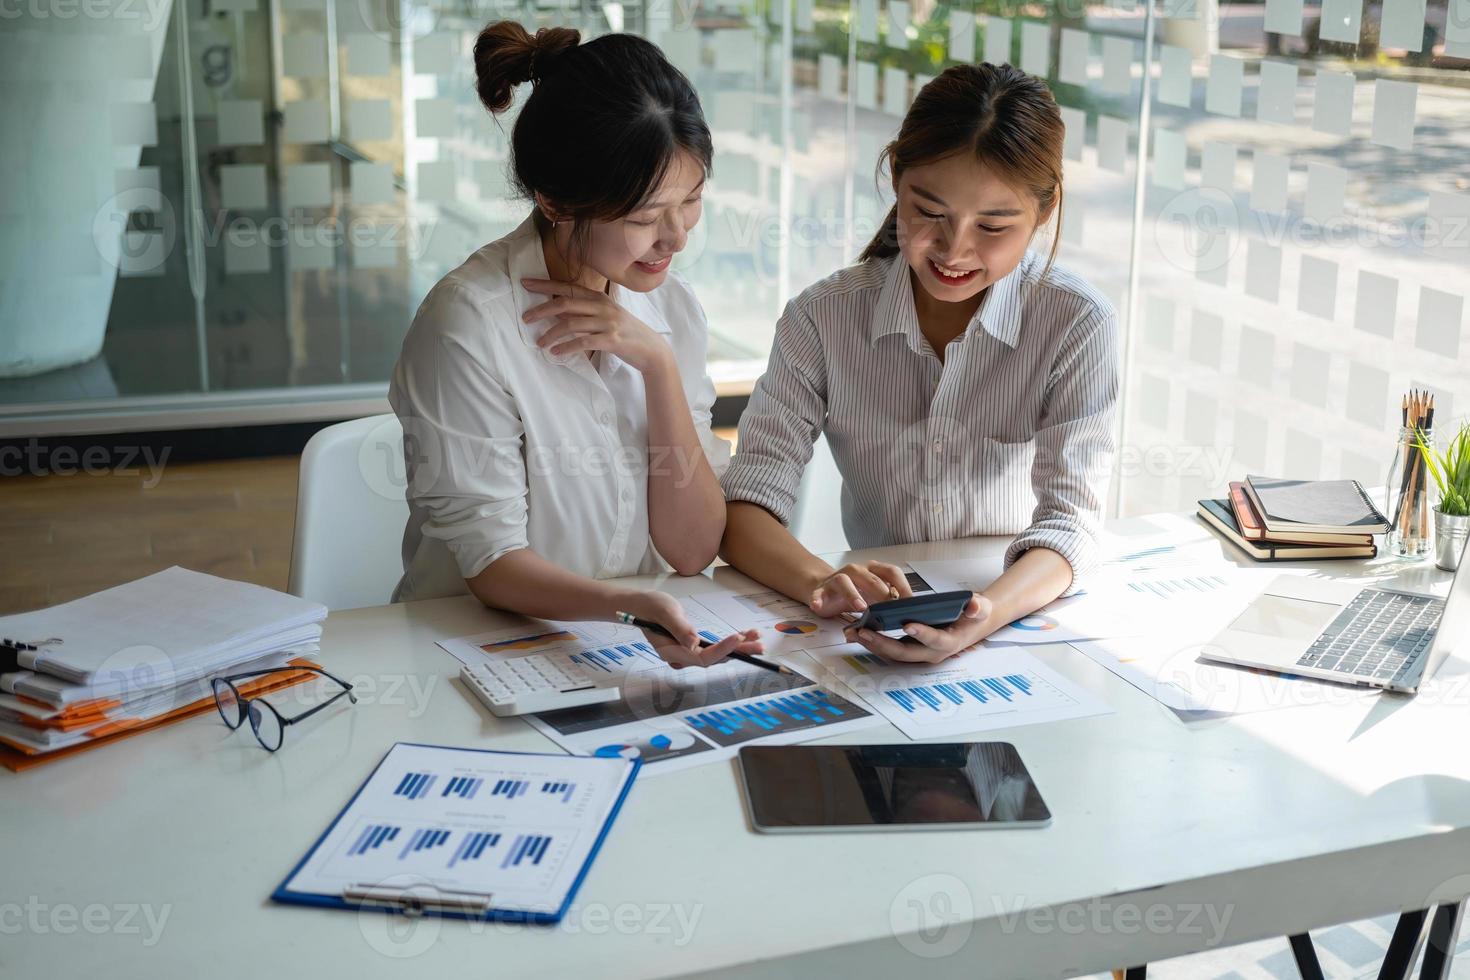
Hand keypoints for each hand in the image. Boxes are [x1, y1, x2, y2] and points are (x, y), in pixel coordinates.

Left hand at [521, 279, 672, 373]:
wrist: (651, 349)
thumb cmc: (625, 332)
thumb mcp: (606, 315)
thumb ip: (584, 311)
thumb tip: (557, 309)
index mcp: (599, 297)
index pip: (567, 287)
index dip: (545, 285)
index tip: (525, 283)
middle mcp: (602, 306)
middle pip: (565, 303)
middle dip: (542, 309)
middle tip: (525, 318)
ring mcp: (608, 322)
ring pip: (571, 324)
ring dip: (551, 334)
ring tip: (539, 342)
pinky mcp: (611, 340)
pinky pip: (583, 342)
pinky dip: (566, 347)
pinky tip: (555, 352)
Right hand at [619, 590, 763, 668]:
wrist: (642, 606)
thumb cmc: (652, 606)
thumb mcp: (665, 612)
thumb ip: (679, 628)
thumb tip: (694, 643)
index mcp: (672, 652)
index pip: (702, 657)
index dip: (722, 650)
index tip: (738, 638)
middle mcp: (682, 657)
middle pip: (715, 658)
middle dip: (739, 652)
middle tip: (760, 646)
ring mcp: (688, 653)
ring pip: (718, 654)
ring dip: (739, 647)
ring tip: (757, 637)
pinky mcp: (693, 646)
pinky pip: (715, 647)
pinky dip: (731, 641)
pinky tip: (745, 634)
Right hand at [808, 560, 910, 617]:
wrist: (822, 589)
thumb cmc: (853, 593)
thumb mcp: (873, 596)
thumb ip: (888, 600)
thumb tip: (910, 613)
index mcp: (872, 571)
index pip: (891, 572)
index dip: (903, 586)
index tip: (910, 602)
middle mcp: (856, 572)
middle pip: (870, 578)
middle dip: (882, 594)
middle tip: (889, 609)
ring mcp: (837, 579)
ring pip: (845, 581)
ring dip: (853, 594)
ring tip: (861, 607)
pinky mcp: (821, 590)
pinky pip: (818, 593)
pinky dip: (818, 599)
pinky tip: (819, 606)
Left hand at [843, 594, 993, 664]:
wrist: (969, 625)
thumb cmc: (973, 616)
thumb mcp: (981, 609)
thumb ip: (978, 607)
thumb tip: (974, 606)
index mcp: (948, 642)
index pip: (934, 640)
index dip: (922, 634)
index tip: (907, 625)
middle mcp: (931, 652)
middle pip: (905, 652)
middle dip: (883, 643)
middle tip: (865, 631)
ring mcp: (919, 653)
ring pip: (892, 653)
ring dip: (872, 644)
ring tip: (853, 632)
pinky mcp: (909, 648)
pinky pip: (889, 648)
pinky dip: (873, 641)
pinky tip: (857, 631)